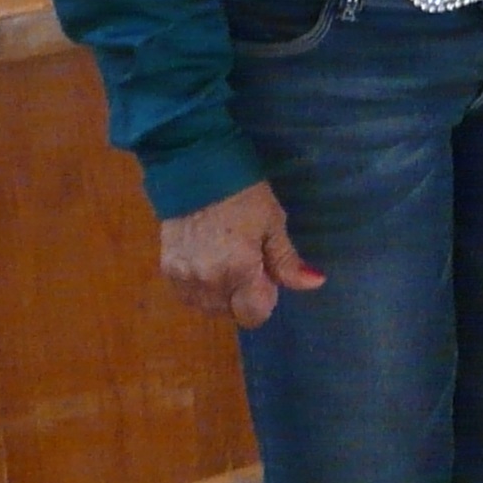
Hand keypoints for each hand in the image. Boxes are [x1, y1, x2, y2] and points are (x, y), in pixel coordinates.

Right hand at [156, 182, 323, 330]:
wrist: (193, 167)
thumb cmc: (243, 193)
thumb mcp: (272, 223)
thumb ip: (287, 261)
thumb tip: (315, 283)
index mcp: (239, 271)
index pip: (254, 315)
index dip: (265, 298)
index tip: (265, 272)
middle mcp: (209, 283)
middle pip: (232, 313)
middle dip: (243, 294)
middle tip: (245, 258)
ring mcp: (184, 278)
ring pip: (208, 307)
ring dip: (220, 293)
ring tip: (224, 257)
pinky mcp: (167, 270)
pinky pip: (189, 294)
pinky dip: (200, 286)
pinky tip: (206, 259)